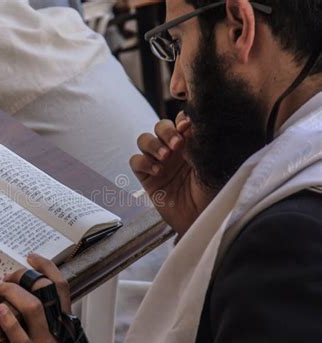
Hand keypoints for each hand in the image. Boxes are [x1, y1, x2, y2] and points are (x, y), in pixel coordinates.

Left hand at [0, 254, 79, 342]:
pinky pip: (19, 337)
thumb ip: (47, 314)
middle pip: (45, 289)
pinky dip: (7, 321)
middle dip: (24, 276)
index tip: (31, 257)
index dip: (47, 267)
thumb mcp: (56, 332)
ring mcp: (45, 340)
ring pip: (33, 307)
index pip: (61, 285)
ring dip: (13, 291)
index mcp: (64, 318)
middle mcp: (58, 325)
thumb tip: (24, 293)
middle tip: (7, 275)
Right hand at [130, 111, 215, 235]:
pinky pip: (135, 161)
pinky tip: (157, 171)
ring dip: (153, 144)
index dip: (181, 119)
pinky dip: (143, 162)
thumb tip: (189, 122)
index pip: (180, 120)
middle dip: (166, 131)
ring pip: (144, 139)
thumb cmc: (212, 192)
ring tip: (165, 157)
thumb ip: (199, 141)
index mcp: (190, 142)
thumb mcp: (211, 162)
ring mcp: (158, 162)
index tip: (188, 127)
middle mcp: (173, 150)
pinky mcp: (146, 177)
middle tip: (177, 145)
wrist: (201, 218)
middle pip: (160, 126)